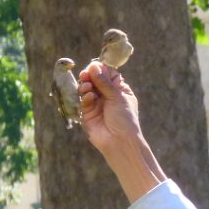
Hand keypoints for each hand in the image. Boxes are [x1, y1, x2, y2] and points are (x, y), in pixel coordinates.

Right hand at [78, 61, 164, 201]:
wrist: (120, 142)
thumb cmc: (125, 120)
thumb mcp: (118, 97)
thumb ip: (104, 82)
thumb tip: (94, 66)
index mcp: (119, 90)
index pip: (107, 74)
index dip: (100, 70)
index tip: (95, 66)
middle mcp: (107, 96)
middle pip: (94, 80)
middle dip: (89, 76)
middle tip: (86, 74)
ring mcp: (96, 104)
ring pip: (86, 89)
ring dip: (85, 85)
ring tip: (87, 86)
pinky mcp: (87, 113)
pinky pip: (83, 101)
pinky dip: (85, 97)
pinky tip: (90, 97)